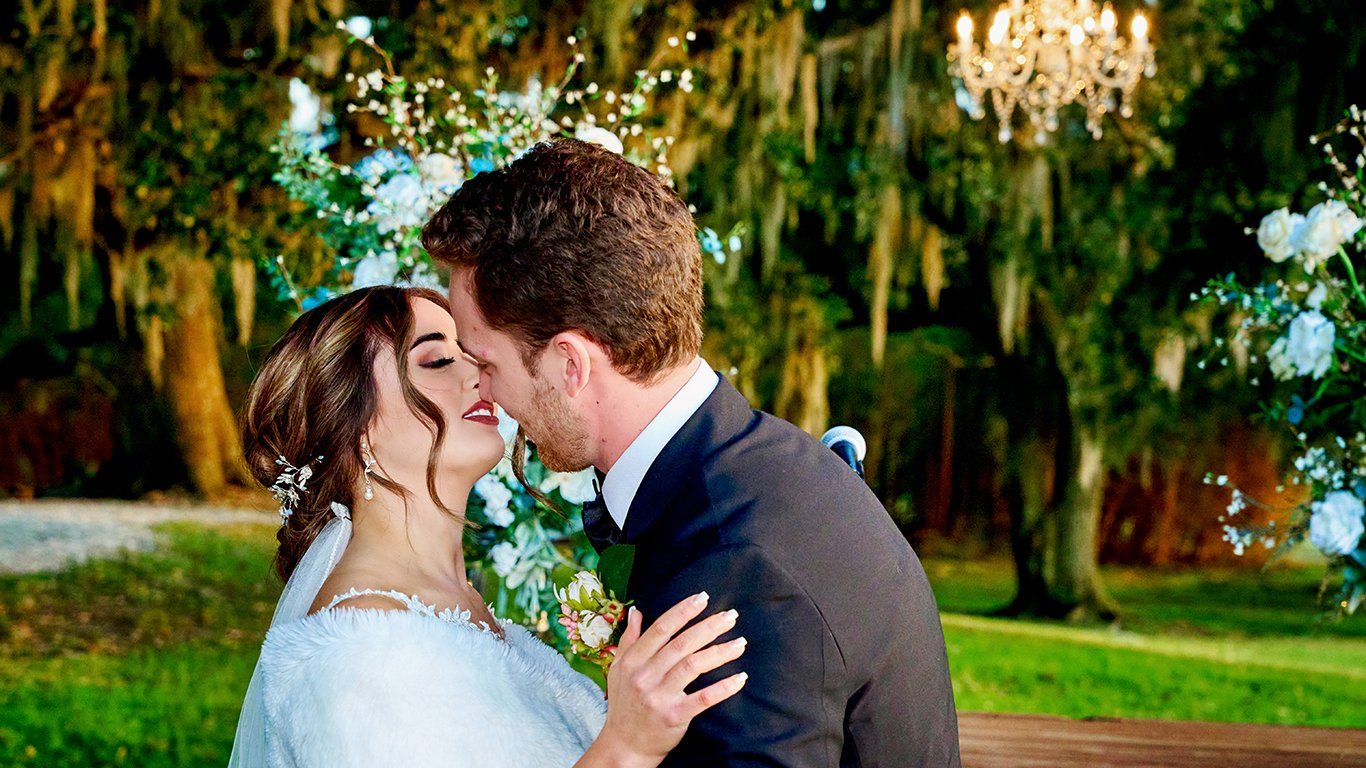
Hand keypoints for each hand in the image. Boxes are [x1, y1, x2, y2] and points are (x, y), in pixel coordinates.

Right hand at [590, 592, 748, 766]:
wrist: (624, 746)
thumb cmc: (624, 704)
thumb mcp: (618, 669)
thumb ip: (629, 640)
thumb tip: (637, 612)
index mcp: (633, 660)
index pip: (661, 629)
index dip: (683, 612)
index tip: (702, 598)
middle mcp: (645, 676)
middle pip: (681, 644)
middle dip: (709, 627)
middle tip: (731, 616)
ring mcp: (659, 697)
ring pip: (693, 666)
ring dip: (720, 652)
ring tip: (740, 643)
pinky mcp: (674, 716)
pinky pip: (702, 699)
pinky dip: (723, 688)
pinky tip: (739, 678)